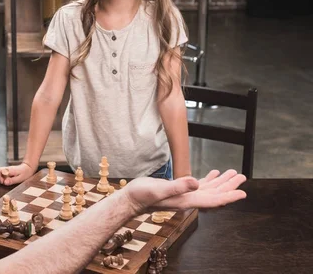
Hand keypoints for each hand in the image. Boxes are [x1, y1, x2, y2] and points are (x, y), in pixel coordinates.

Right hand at [0, 163, 34, 191]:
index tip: (3, 183)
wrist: (28, 168)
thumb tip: (4, 182)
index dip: (0, 177)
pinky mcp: (5, 174)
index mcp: (9, 170)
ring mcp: (5, 171)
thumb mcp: (20, 178)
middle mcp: (6, 170)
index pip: (0, 171)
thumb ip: (12, 180)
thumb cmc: (25, 173)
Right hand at [122, 169, 246, 215]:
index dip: (228, 196)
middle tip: (242, 177)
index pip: (212, 200)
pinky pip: (198, 186)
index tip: (242, 193)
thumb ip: (177, 187)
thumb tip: (196, 182)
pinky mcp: (178, 190)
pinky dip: (209, 180)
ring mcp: (184, 195)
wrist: (131, 199)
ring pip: (209, 189)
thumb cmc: (142, 195)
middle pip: (214, 194)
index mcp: (187, 200)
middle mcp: (188, 199)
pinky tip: (214, 174)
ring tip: (233, 173)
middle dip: (229, 186)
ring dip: (221, 182)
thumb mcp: (159, 189)